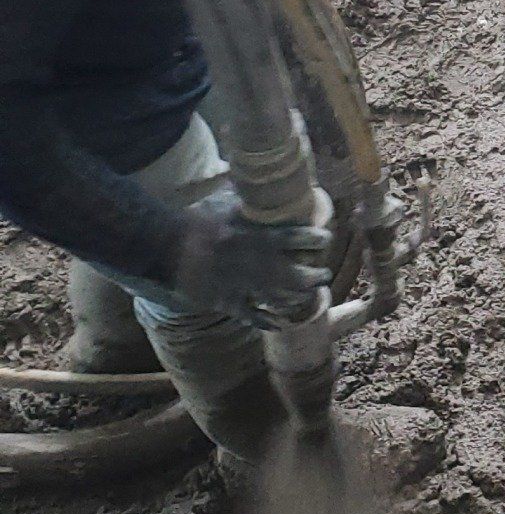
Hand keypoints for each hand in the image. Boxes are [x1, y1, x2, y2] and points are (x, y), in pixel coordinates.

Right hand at [172, 185, 334, 327]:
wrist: (168, 247)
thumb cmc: (197, 223)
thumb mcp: (228, 207)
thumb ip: (250, 205)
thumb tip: (263, 190)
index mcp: (258, 237)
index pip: (296, 238)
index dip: (315, 240)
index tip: (326, 240)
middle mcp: (256, 264)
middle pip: (296, 275)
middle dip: (314, 277)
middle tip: (324, 275)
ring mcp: (243, 286)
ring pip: (279, 298)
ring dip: (297, 298)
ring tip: (308, 296)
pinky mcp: (226, 301)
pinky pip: (250, 316)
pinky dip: (265, 321)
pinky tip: (277, 324)